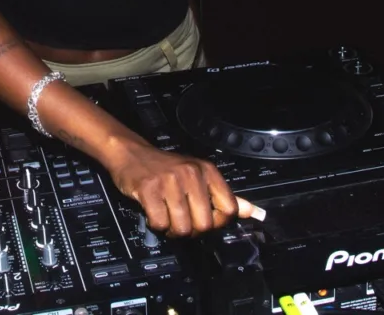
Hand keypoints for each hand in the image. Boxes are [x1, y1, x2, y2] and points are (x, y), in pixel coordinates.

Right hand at [104, 140, 248, 236]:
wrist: (131, 153)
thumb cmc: (165, 168)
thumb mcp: (198, 176)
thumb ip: (224, 196)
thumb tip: (252, 212)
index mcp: (207, 171)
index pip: (229, 210)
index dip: (217, 222)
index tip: (205, 219)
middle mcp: (191, 173)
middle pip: (205, 224)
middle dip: (193, 230)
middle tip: (182, 221)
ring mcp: (169, 181)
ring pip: (183, 227)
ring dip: (173, 230)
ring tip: (167, 217)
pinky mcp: (149, 189)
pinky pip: (160, 223)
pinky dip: (157, 225)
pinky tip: (154, 212)